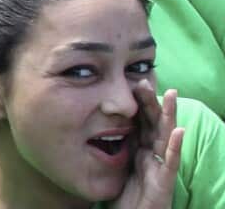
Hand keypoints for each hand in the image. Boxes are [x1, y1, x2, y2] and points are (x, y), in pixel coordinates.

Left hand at [115, 85, 183, 208]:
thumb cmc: (124, 194)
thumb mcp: (116, 164)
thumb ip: (114, 145)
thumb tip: (95, 122)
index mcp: (140, 149)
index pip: (142, 121)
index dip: (139, 102)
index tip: (132, 81)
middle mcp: (152, 155)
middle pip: (153, 124)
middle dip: (151, 102)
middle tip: (144, 80)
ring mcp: (160, 167)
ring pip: (165, 137)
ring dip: (168, 115)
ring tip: (170, 94)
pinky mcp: (164, 183)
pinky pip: (170, 163)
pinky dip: (175, 146)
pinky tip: (178, 132)